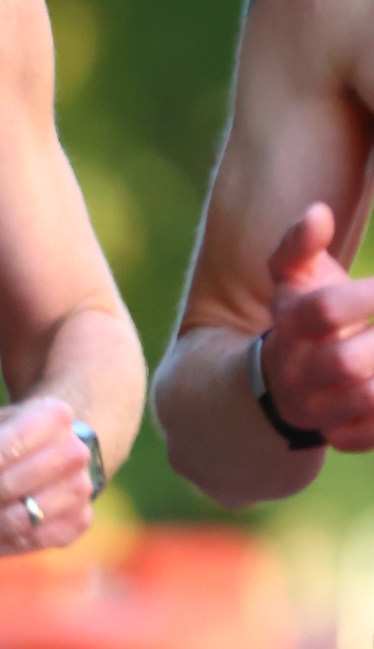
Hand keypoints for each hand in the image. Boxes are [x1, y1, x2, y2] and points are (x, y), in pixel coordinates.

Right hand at [262, 203, 373, 449]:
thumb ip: (300, 242)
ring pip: (364, 397)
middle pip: (345, 361)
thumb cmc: (303, 315)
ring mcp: (318, 407)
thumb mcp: (293, 277)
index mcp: (287, 325)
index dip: (366, 296)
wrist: (283, 380)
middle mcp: (297, 370)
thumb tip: (318, 212)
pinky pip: (370, 433)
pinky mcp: (339, 435)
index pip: (323, 310)